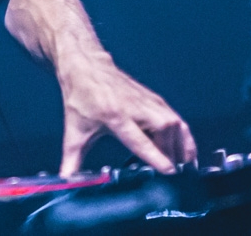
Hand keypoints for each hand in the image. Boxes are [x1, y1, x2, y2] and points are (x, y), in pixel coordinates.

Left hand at [56, 53, 196, 175]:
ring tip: (184, 164)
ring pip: (174, 122)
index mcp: (114, 115)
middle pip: (165, 127)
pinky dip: (182, 134)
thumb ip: (72, 160)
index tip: (169, 170)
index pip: (139, 139)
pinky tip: (184, 149)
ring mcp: (147, 100)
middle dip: (173, 151)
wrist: (85, 67)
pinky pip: (175, 117)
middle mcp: (135, 107)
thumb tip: (66, 182)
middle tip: (174, 172)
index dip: (155, 156)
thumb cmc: (80, 98)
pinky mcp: (154, 98)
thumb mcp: (74, 131)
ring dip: (180, 144)